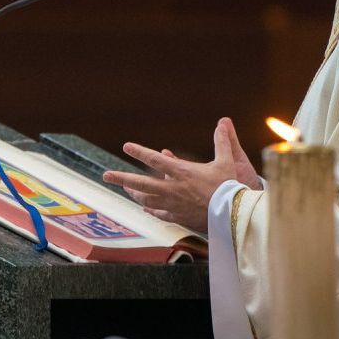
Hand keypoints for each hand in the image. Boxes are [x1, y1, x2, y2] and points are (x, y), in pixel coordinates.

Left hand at [104, 117, 257, 230]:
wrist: (232, 214)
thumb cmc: (229, 187)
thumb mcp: (226, 161)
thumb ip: (222, 142)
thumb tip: (223, 122)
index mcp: (182, 172)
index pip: (155, 160)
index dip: (140, 152)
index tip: (127, 147)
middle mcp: (173, 188)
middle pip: (141, 183)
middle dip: (122, 178)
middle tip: (106, 176)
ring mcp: (173, 204)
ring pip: (147, 199)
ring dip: (134, 193)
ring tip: (125, 188)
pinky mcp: (178, 217)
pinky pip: (159, 213)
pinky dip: (151, 209)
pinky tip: (145, 208)